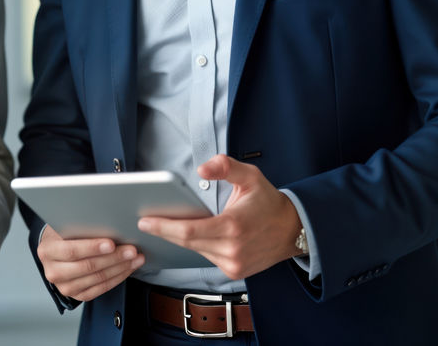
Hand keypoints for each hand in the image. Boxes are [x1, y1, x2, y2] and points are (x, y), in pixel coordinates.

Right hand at [36, 224, 143, 301]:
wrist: (56, 250)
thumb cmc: (64, 234)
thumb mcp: (65, 225)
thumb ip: (80, 225)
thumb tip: (107, 222)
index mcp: (48, 251)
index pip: (72, 251)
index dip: (92, 247)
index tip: (111, 243)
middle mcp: (53, 271)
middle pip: (87, 266)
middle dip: (113, 258)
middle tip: (131, 250)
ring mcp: (65, 286)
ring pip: (97, 279)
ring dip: (120, 268)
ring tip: (135, 258)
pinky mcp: (77, 295)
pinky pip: (101, 289)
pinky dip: (117, 278)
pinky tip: (127, 268)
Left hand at [138, 155, 300, 280]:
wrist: (293, 230)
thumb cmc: (269, 202)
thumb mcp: (250, 175)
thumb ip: (225, 166)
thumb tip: (201, 169)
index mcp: (233, 226)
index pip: (188, 231)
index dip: (163, 227)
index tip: (145, 220)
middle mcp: (232, 250)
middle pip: (186, 243)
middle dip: (164, 232)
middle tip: (144, 222)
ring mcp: (233, 264)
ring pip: (195, 251)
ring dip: (178, 239)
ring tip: (159, 226)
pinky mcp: (234, 271)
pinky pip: (206, 257)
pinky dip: (195, 246)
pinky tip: (183, 235)